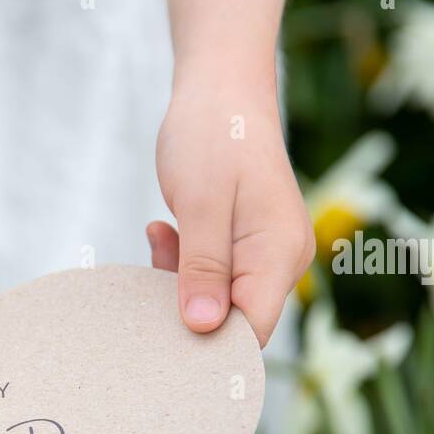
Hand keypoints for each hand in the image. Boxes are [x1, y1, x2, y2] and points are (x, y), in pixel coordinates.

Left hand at [152, 78, 314, 346]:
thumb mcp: (199, 203)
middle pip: (233, 323)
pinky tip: (164, 231)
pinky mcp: (245, 246)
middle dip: (186, 311)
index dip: (207, 347)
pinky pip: (212, 277)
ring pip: (217, 302)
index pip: (249, 332)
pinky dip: (181, 265)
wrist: (221, 87)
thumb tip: (202, 327)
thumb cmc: (213, 134)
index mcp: (279, 254)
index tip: (159, 338)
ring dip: (178, 282)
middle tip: (152, 267)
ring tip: (161, 235)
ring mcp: (265, 254)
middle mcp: (281, 261)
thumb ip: (202, 267)